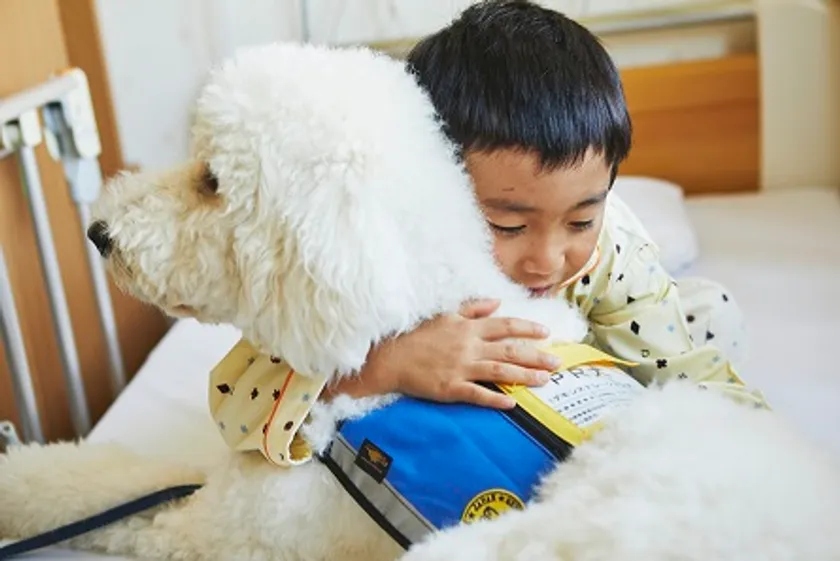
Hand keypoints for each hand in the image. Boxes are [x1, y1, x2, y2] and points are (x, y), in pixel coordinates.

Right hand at [324, 299, 560, 408]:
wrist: (389, 358)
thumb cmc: (417, 336)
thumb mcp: (445, 315)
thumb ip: (472, 308)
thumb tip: (496, 302)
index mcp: (468, 327)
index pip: (505, 325)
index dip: (528, 328)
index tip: (546, 332)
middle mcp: (468, 345)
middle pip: (509, 349)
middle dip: (536, 355)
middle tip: (557, 362)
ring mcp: (460, 367)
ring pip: (499, 370)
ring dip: (524, 376)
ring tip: (545, 380)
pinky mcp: (450, 387)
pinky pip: (477, 393)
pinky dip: (495, 398)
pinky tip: (512, 404)